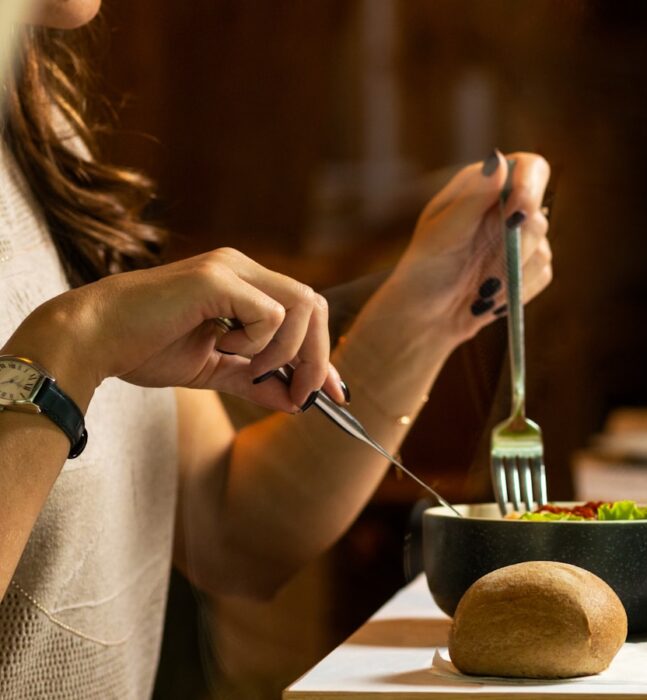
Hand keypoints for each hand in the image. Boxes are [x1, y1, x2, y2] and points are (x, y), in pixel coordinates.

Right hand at [10, 248, 342, 411]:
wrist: (92, 340)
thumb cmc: (142, 348)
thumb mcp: (212, 371)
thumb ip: (254, 382)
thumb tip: (295, 404)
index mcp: (243, 283)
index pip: (305, 311)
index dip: (324, 354)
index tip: (335, 394)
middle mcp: (242, 267)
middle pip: (314, 305)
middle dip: (317, 357)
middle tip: (301, 395)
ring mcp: (230, 268)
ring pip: (301, 306)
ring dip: (286, 351)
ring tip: (249, 368)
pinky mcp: (216, 279)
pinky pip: (270, 314)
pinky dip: (257, 343)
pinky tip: (221, 346)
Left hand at [386, 150, 553, 342]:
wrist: (426, 316)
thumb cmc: (424, 269)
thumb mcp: (441, 232)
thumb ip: (473, 198)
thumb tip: (499, 160)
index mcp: (485, 187)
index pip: (529, 168)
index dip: (531, 185)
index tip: (519, 209)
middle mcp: (507, 209)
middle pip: (538, 214)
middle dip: (514, 245)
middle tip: (485, 267)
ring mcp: (522, 240)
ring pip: (542, 249)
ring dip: (509, 273)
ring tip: (478, 285)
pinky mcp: (531, 270)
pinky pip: (542, 275)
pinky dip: (516, 289)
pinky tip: (489, 296)